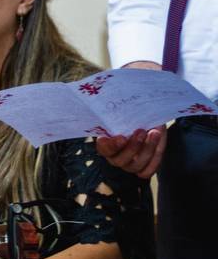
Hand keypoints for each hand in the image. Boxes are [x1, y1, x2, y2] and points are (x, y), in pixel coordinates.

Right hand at [96, 60, 165, 177]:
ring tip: (154, 133)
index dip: (111, 146)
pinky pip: (147, 171)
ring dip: (146, 150)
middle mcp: (115, 156)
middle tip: (141, 130)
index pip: (104, 150)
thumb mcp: (122, 105)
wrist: (147, 115)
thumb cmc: (131, 110)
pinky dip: (154, 160)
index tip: (120, 136)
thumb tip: (101, 87)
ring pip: (135, 166)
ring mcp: (129, 163)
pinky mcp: (144, 165)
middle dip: (132, 147)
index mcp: (105, 142)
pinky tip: (157, 142)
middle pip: (120, 160)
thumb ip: (112, 101)